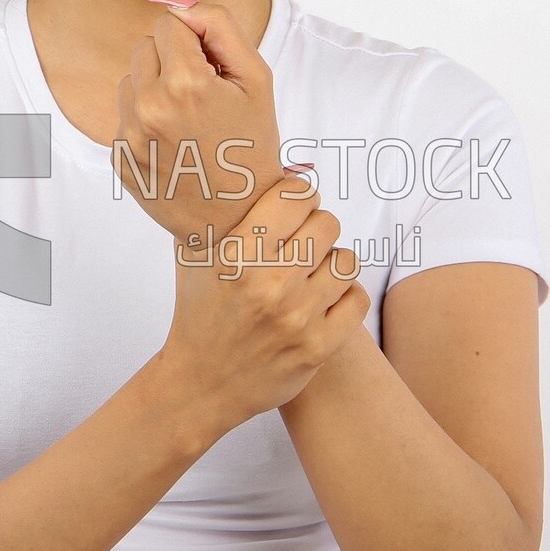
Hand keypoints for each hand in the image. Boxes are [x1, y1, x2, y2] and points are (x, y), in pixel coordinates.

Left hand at [114, 0, 285, 245]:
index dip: (195, 41)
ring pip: (130, 80)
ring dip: (154, 90)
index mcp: (184, 84)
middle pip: (144, 47)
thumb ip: (220, 27)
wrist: (237, 220)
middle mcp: (148, 108)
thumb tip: (180, 6)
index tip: (212, 69)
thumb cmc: (253, 146)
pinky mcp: (118, 158)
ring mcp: (128, 136)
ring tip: (187, 122)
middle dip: (172, 61)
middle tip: (202, 97)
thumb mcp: (257, 79)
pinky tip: (174, 146)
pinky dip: (145, 123)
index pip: (168, 22)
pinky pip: (124, 116)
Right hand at [161, 171, 366, 430]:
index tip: (295, 206)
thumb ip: (217, 210)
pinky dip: (344, 296)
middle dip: (317, 228)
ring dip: (331, 263)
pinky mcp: (318, 348)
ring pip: (346, 260)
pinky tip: (323, 300)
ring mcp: (297, 318)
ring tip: (312, 273)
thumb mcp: (193, 254)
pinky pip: (356, 298)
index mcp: (237, 253)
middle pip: (327, 224)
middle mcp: (269, 283)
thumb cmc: (198, 311)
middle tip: (303, 242)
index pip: (296, 195)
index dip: (300, 195)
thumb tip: (254, 167)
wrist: (201, 383)